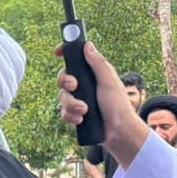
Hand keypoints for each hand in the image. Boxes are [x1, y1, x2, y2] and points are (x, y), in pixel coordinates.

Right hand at [56, 41, 151, 169]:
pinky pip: (63, 113)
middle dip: (65, 82)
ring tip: (84, 110)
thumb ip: (98, 64)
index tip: (58, 53)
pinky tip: (81, 119)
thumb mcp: (109, 81)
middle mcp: (83, 86)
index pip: (75, 60)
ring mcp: (78, 100)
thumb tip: (88, 45)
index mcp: (92, 74)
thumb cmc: (118, 105)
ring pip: (62, 98)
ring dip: (71, 104)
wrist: (118, 131)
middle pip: (63, 78)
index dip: (65, 54)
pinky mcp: (75, 115)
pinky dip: (71, 116)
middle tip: (73, 86)